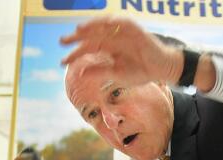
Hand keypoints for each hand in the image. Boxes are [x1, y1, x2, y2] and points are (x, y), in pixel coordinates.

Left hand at [60, 16, 182, 86]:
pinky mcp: (135, 29)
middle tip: (62, 41)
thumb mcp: (116, 74)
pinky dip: (114, 21)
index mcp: (107, 48)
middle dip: (77, 37)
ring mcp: (122, 32)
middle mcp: (112, 38)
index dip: (75, 54)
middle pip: (91, 34)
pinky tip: (105, 24)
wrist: (160, 69)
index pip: (88, 48)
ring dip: (92, 26)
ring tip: (79, 29)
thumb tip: (80, 74)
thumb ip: (99, 72)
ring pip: (103, 26)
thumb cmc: (140, 72)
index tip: (62, 62)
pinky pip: (123, 22)